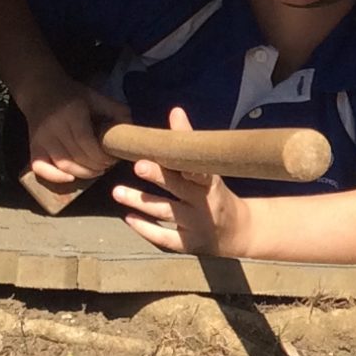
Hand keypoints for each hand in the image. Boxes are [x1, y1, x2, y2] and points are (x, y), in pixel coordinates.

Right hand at [21, 78, 128, 184]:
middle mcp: (54, 128)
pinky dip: (55, 177)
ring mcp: (41, 140)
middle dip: (96, 165)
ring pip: (63, 164)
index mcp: (71, 114)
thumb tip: (132, 127)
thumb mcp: (94, 96)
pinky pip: (40, 168)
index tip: (114, 158)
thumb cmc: (71, 95)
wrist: (39, 90)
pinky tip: (71, 177)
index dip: (101, 155)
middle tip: (108, 165)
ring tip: (97, 170)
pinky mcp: (33, 148)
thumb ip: (114, 110)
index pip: (86, 142)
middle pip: (77, 156)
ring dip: (83, 173)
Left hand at [111, 107, 248, 254]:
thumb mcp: (210, 171)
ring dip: (141, 202)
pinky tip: (128, 217)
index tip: (169, 149)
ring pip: (166, 213)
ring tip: (116, 192)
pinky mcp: (189, 244)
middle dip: (159, 177)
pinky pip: (165, 238)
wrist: (239, 233)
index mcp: (212, 183)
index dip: (187, 160)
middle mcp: (205, 204)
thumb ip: (190, 145)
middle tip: (138, 165)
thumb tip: (175, 111)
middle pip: (180, 189)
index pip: (201, 170)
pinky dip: (146, 229)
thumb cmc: (216, 194)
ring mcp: (197, 226)